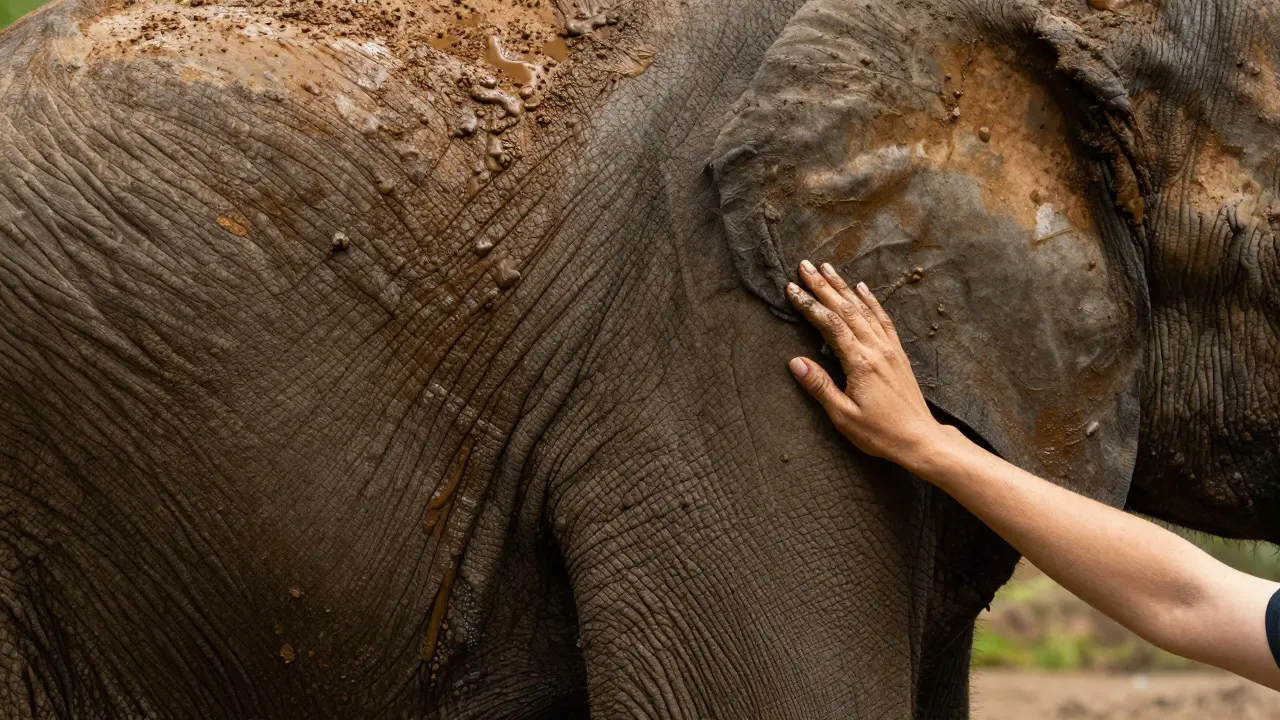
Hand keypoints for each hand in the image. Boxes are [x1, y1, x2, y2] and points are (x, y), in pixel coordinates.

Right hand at [785, 260, 949, 466]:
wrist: (920, 440)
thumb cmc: (880, 433)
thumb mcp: (843, 415)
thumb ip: (820, 386)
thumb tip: (795, 362)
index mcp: (860, 363)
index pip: (830, 325)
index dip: (809, 305)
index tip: (792, 289)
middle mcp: (876, 349)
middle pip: (846, 309)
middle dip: (823, 286)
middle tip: (805, 266)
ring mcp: (890, 349)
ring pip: (863, 309)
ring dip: (843, 287)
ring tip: (828, 268)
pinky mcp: (898, 354)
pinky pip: (883, 319)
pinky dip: (871, 301)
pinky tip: (862, 288)